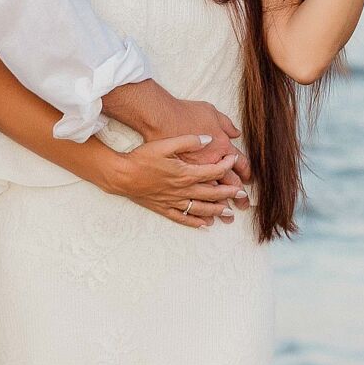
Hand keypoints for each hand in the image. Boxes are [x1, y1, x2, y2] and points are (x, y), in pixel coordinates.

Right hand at [107, 135, 245, 227]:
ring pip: (200, 208)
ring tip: (228, 212)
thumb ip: (189, 141)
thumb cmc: (142, 157)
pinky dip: (195, 222)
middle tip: (241, 194)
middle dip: (228, 193)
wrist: (121, 175)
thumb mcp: (165, 144)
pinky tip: (204, 225)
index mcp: (185, 173)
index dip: (226, 166)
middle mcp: (182, 190)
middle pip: (211, 193)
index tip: (234, 160)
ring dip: (216, 210)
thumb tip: (208, 139)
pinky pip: (183, 218)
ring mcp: (173, 201)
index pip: (213, 171)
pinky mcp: (164, 208)